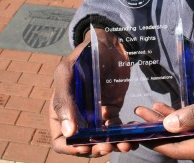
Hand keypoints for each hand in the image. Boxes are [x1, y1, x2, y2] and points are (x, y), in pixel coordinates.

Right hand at [49, 28, 135, 156]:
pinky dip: (123, 135)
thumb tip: (69, 133)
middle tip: (110, 146)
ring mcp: (95, 115)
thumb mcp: (67, 73)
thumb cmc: (82, 56)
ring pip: (102, 140)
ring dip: (113, 145)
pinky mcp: (112, 110)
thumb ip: (64, 101)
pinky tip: (132, 136)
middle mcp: (78, 117)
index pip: (61, 141)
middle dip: (96, 149)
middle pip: (84, 145)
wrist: (106, 43)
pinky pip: (116, 128)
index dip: (72, 149)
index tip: (86, 148)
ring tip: (125, 144)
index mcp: (61, 111)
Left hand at [136, 76, 193, 161]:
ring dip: (167, 123)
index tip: (138, 128)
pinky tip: (167, 109)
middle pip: (179, 143)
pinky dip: (181, 120)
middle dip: (158, 129)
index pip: (179, 149)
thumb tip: (169, 125)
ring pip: (186, 136)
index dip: (157, 139)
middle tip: (139, 113)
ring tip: (147, 110)